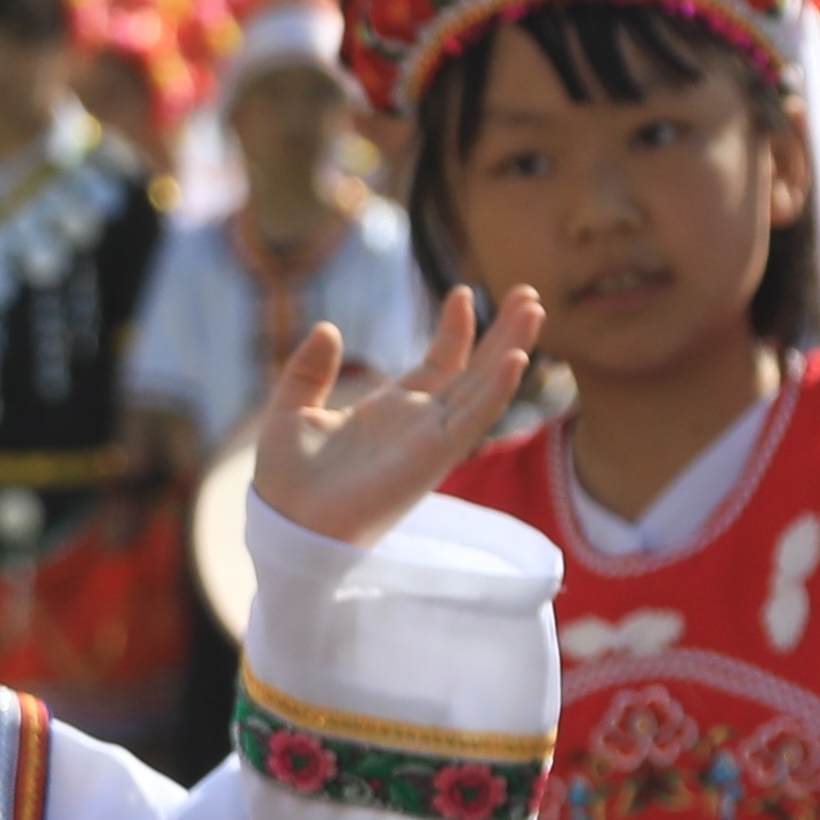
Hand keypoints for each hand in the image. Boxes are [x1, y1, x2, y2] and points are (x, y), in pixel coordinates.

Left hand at [244, 285, 548, 547]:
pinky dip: (496, 391)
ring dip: (512, 349)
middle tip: (530, 294)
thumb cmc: (285, 483)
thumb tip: (328, 328)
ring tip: (534, 308)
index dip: (454, 330)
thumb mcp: (289, 411)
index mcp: (389, 412)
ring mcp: (429, 441)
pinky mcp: (432, 459)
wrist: (284, 526)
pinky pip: (472, 421)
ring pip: (483, 389)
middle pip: (473, 373)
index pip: (437, 365)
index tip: (462, 293)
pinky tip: (516, 359)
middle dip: (503, 334)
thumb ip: (309, 370)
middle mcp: (418, 425)